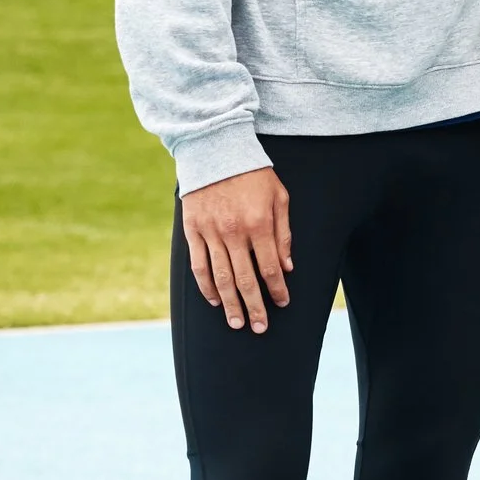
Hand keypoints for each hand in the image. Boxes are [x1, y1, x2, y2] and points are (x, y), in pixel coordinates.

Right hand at [181, 165, 292, 332]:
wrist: (216, 151)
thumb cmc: (254, 174)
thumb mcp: (279, 197)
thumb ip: (283, 233)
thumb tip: (287, 267)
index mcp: (258, 223)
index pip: (269, 266)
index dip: (276, 289)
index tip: (282, 303)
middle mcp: (233, 232)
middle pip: (244, 279)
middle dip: (254, 306)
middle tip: (260, 328)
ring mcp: (210, 233)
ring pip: (220, 278)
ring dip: (230, 304)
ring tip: (237, 323)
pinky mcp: (192, 231)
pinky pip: (199, 266)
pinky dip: (206, 287)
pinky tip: (215, 301)